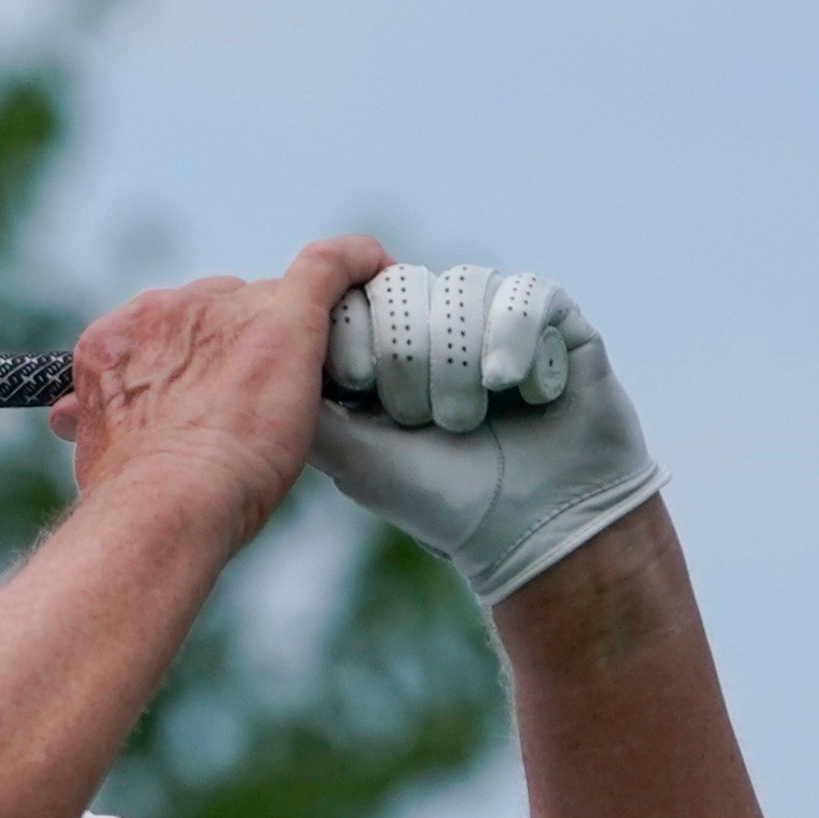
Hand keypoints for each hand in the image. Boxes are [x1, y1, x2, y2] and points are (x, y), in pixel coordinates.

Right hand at [50, 238, 385, 546]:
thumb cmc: (130, 495)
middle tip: (250, 402)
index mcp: (114, 340)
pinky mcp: (287, 315)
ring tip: (300, 384)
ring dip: (284, 334)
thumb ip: (93, 419)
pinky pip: (328, 266)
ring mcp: (226, 310)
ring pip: (270, 302)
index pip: (166, 328)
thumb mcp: (94, 448)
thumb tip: (66, 417)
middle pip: (220, 308)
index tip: (204, 392)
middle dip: (237, 345)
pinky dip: (355, 265)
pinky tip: (374, 270)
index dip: (191, 359)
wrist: (166, 502)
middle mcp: (164, 310)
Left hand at [311, 263, 665, 602]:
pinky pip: (527, 295)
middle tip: (421, 418)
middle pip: (406, 285)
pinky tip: (521, 392)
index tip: (358, 385)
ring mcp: (498, 319)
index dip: (355, 330)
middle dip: (407, 356)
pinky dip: (515, 344)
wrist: (533, 532)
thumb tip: (261, 346)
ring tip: (467, 418)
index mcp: (387, 349)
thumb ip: (308, 399)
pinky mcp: (557, 322)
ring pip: (463, 287)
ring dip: (458, 361)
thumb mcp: (351, 452)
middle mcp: (440, 326)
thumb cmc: (438, 500)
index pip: (356, 295)